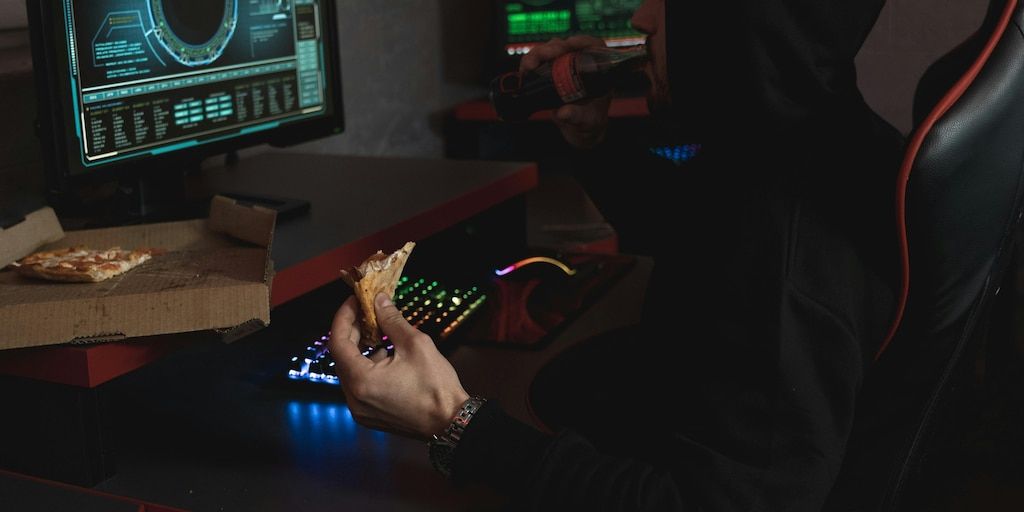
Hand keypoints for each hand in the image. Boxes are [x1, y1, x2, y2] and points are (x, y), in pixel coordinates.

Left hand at [329, 294, 469, 441]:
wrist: (451, 422)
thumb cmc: (436, 386)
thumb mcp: (415, 344)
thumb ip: (392, 320)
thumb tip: (380, 301)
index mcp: (361, 381)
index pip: (337, 342)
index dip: (344, 317)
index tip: (355, 301)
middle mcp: (354, 399)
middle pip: (341, 357)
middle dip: (352, 331)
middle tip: (366, 312)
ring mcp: (360, 411)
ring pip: (349, 371)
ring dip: (359, 349)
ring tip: (377, 332)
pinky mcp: (370, 416)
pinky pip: (359, 386)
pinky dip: (366, 367)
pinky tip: (385, 356)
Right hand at [521, 35, 611, 148]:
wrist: (578, 129)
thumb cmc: (588, 122)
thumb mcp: (586, 121)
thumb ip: (576, 117)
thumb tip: (563, 113)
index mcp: (597, 71)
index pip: (594, 46)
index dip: (584, 41)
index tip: (572, 44)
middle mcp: (579, 65)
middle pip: (567, 45)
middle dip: (556, 47)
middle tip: (551, 54)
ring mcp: (562, 68)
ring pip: (550, 51)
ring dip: (541, 53)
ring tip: (533, 62)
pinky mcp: (547, 73)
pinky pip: (537, 62)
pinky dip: (530, 62)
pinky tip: (528, 67)